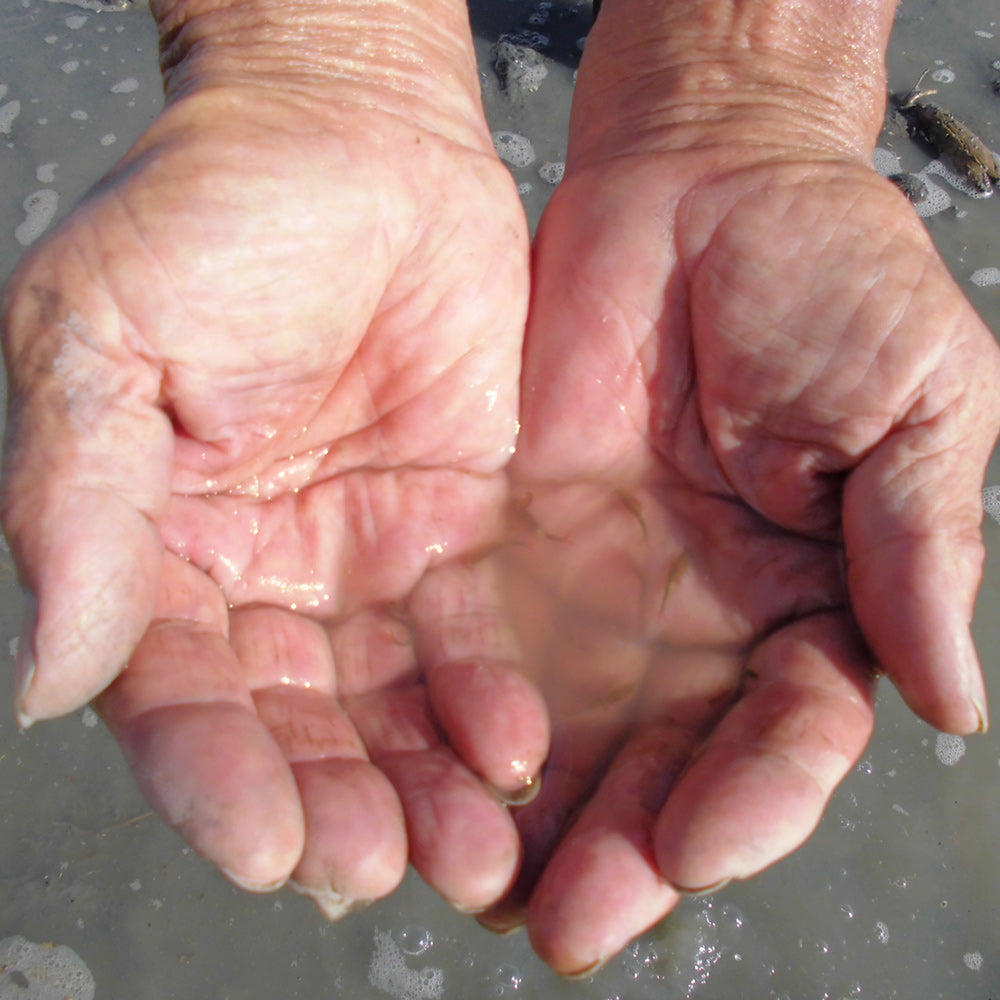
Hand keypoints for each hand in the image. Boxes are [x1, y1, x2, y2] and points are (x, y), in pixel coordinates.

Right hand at [1, 0, 546, 915]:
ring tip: (469, 853)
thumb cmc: (215, 210)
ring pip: (386, 702)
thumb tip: (47, 679)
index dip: (213, 776)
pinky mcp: (452, 527)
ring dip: (422, 784)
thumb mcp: (103, 336)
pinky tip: (513, 748)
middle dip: (334, 804)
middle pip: (291, 723)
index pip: (175, 692)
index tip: (263, 846)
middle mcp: (259, 571)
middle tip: (380, 869)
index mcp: (155, 543)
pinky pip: (472, 636)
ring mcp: (361, 556)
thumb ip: (77, 506)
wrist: (353, 137)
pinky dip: (490, 700)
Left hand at [481, 0, 999, 970]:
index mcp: (809, 598)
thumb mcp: (911, 397)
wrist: (698, 178)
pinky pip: (485, 641)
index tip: (696, 848)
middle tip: (567, 925)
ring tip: (487, 889)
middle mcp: (701, 615)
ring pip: (568, 731)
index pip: (787, 735)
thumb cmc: (823, 268)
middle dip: (622, 848)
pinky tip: (431, 773)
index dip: (751, 800)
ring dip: (532, 815)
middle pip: (665, 762)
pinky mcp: (513, 540)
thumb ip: (918, 545)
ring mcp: (601, 586)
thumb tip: (951, 700)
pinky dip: (461, 714)